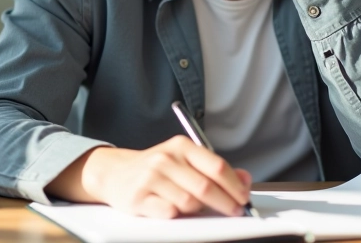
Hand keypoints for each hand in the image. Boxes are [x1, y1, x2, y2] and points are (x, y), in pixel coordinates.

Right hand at [47, 137, 251, 218]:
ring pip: (189, 203)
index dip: (234, 185)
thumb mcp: (185, 160)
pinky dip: (177, 215)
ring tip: (194, 206)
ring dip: (197, 210)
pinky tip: (174, 209)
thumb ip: (214, 169)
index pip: (215, 165)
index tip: (244, 198)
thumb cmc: (157, 168)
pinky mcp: (139, 199)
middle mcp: (164, 159)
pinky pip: (169, 213)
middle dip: (225, 203)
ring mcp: (150, 179)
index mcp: (180, 146)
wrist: (115, 172)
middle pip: (205, 187)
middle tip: (235, 211)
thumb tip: (245, 179)